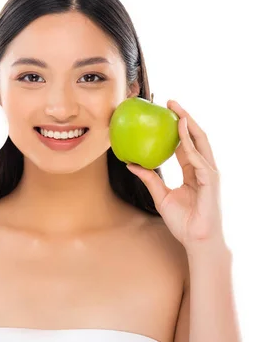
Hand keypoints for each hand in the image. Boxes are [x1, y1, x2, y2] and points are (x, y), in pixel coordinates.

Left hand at [125, 100, 222, 248]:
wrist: (197, 240)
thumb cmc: (183, 222)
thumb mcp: (160, 196)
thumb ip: (149, 179)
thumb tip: (130, 164)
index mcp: (193, 171)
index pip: (185, 143)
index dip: (176, 127)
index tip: (163, 113)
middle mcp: (203, 168)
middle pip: (196, 137)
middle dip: (184, 117)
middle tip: (170, 102)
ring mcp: (209, 173)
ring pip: (200, 143)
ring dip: (189, 125)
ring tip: (176, 111)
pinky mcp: (211, 181)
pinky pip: (198, 160)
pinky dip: (189, 147)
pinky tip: (180, 135)